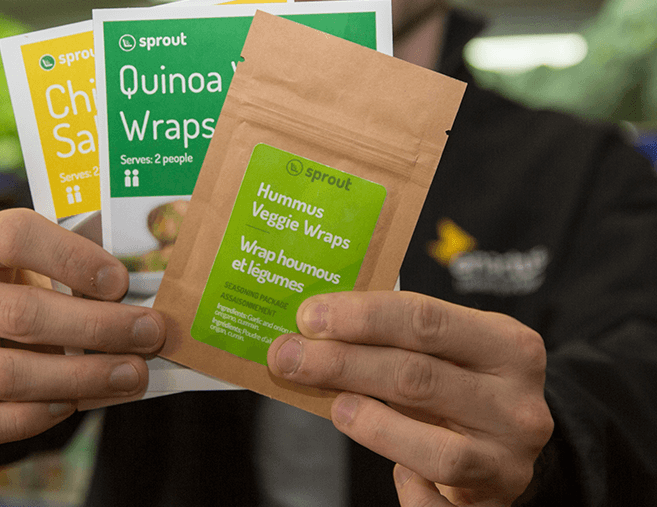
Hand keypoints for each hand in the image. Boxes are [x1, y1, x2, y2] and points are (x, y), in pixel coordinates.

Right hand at [0, 209, 164, 446]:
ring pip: (5, 374)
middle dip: (97, 329)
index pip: (14, 236)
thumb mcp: (37, 266)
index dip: (73, 258)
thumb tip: (144, 305)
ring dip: (80, 379)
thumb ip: (80, 275)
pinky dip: (34, 418)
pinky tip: (74, 405)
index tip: (122, 282)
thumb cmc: (15, 289)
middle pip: (19, 314)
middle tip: (149, 335)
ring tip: (131, 376)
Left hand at [267, 291, 552, 505]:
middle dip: (341, 364)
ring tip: (333, 406)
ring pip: (434, 448)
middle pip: (416, 378)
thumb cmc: (465, 384)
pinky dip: (409, 489)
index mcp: (508, 345)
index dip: (361, 317)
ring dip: (369, 423)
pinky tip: (392, 471)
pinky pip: (438, 503)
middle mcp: (516, 403)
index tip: (309, 315)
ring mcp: (508, 459)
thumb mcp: (450, 350)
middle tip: (288, 356)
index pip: (425, 320)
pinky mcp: (493, 502)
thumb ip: (398, 337)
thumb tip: (313, 332)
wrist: (513, 444)